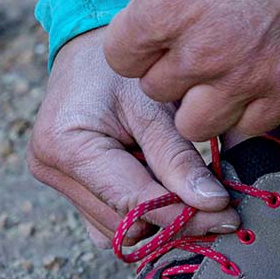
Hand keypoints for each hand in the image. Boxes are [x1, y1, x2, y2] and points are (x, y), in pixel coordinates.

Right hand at [29, 29, 239, 247]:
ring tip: (196, 192)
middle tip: (223, 209)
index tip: (227, 218)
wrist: (93, 48)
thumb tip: (212, 205)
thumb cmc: (123, 67)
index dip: (183, 217)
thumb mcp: (155, 104)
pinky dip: (146, 215)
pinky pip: (113, 221)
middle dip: (176, 220)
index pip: (132, 202)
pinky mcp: (73, 188)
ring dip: (162, 220)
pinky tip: (170, 190)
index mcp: (66, 146)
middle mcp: (52, 170)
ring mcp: (59, 182)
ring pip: (120, 229)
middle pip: (125, 223)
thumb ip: (179, 157)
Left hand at [103, 0, 279, 141]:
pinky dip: (245, 112)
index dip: (136, 42)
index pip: (120, 60)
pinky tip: (251, 84)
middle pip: (156, 91)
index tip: (159, 28)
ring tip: (217, 75)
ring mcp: (246, 76)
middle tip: (193, 44)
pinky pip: (249, 128)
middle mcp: (199, 54)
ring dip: (200, 102)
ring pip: (196, 125)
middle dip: (168, 68)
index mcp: (161, 11)